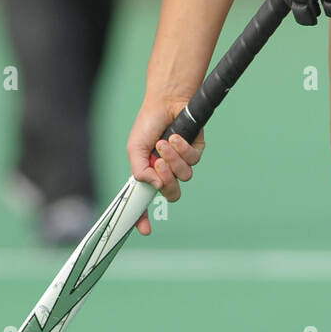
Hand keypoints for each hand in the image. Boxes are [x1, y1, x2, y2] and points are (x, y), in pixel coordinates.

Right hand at [126, 99, 205, 234]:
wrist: (165, 101)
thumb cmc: (148, 124)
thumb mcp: (135, 149)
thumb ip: (140, 170)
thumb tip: (156, 185)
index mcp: (149, 173)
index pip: (147, 201)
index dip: (144, 217)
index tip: (144, 229)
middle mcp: (166, 171)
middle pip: (172, 194)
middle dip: (167, 182)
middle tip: (159, 166)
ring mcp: (182, 162)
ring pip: (184, 177)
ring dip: (173, 160)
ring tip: (165, 143)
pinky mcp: (195, 152)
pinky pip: (194, 161)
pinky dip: (183, 149)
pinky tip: (175, 137)